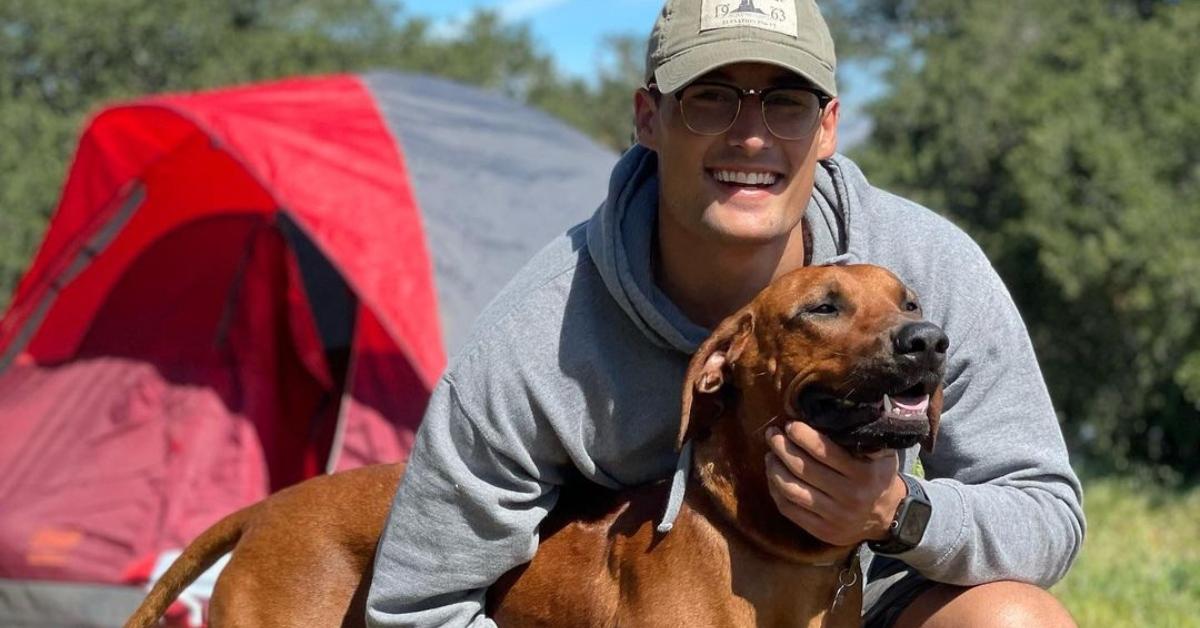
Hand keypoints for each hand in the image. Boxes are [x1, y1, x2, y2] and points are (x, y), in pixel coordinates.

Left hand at [764, 420, 905, 545]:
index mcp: (863, 474)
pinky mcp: (822, 530)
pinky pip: (789, 509)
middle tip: (772, 434)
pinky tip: (773, 476)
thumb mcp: (883, 454)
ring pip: (792, 490)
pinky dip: (775, 490)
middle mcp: (849, 496)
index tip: (790, 425)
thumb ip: (865, 436)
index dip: (802, 436)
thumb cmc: (879, 476)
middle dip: (782, 448)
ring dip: (774, 469)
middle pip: (803, 469)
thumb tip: (840, 410)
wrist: (889, 518)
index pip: (824, 451)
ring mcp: (834, 516)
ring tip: (770, 454)